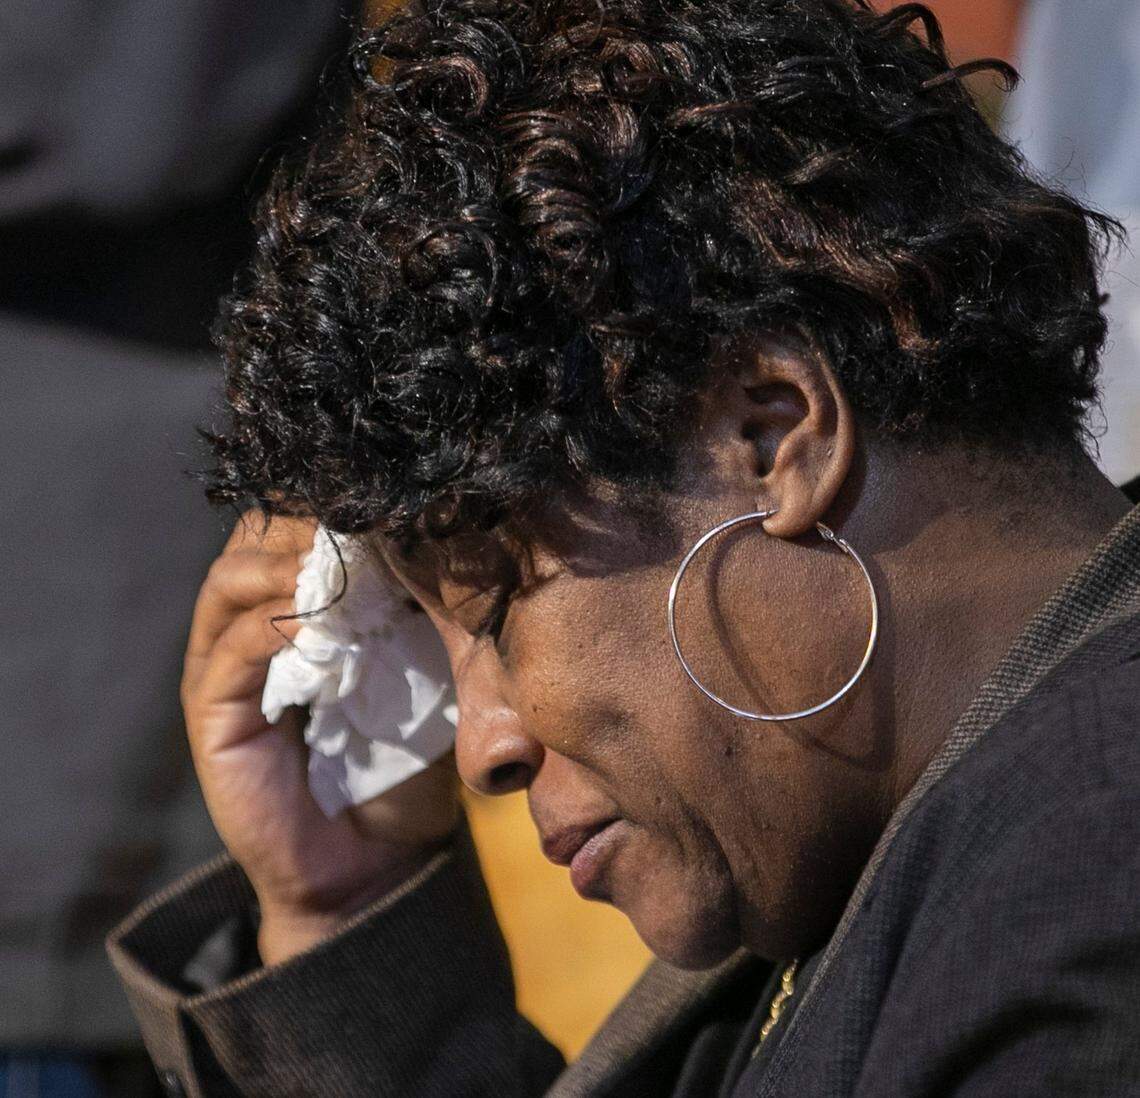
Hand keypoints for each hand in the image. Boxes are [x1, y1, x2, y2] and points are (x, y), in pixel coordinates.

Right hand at [181, 512, 459, 963]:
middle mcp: (250, 633)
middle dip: (301, 523)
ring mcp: (223, 673)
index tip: (379, 498)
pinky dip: (272, 627)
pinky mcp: (212, 718)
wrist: (378, 863)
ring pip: (230, 584)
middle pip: (251, 542)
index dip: (325, 507)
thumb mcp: (422, 673)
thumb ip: (419, 615)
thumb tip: (443, 544)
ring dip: (284, 566)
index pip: (288, 530)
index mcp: (296, 615)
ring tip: (336, 565)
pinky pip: (230, 653)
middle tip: (353, 521)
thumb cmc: (406, 762)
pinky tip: (318, 621)